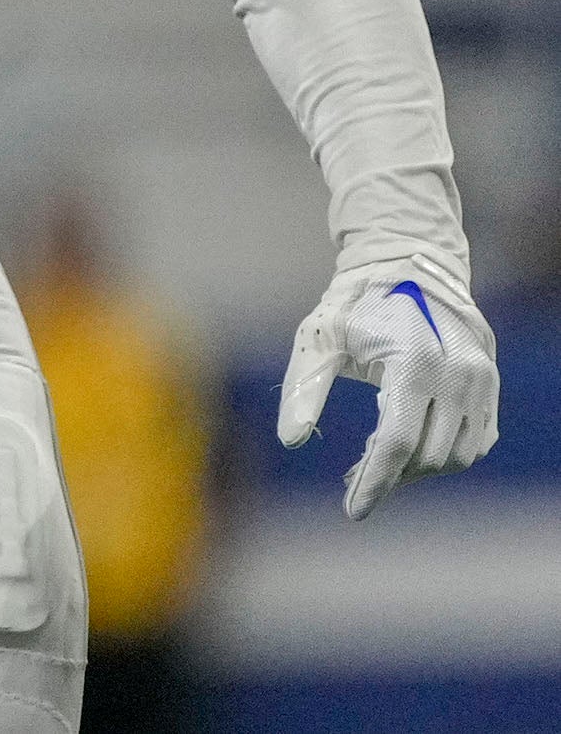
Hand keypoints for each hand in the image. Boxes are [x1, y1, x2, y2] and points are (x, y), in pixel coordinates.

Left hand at [278, 260, 498, 518]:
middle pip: (427, 455)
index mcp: (415, 360)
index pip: (398, 441)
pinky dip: (441, 455)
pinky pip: (474, 442)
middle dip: (387, 476)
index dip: (374, 481)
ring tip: (374, 463)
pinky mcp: (490, 388)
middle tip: (351, 479)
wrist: (405, 268)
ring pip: (456, 456)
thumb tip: (291, 440)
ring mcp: (481, 382)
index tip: (353, 511)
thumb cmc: (355, 304)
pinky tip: (405, 451)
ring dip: (415, 470)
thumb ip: (305, 388)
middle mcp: (458, 374)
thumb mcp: (318, 338)